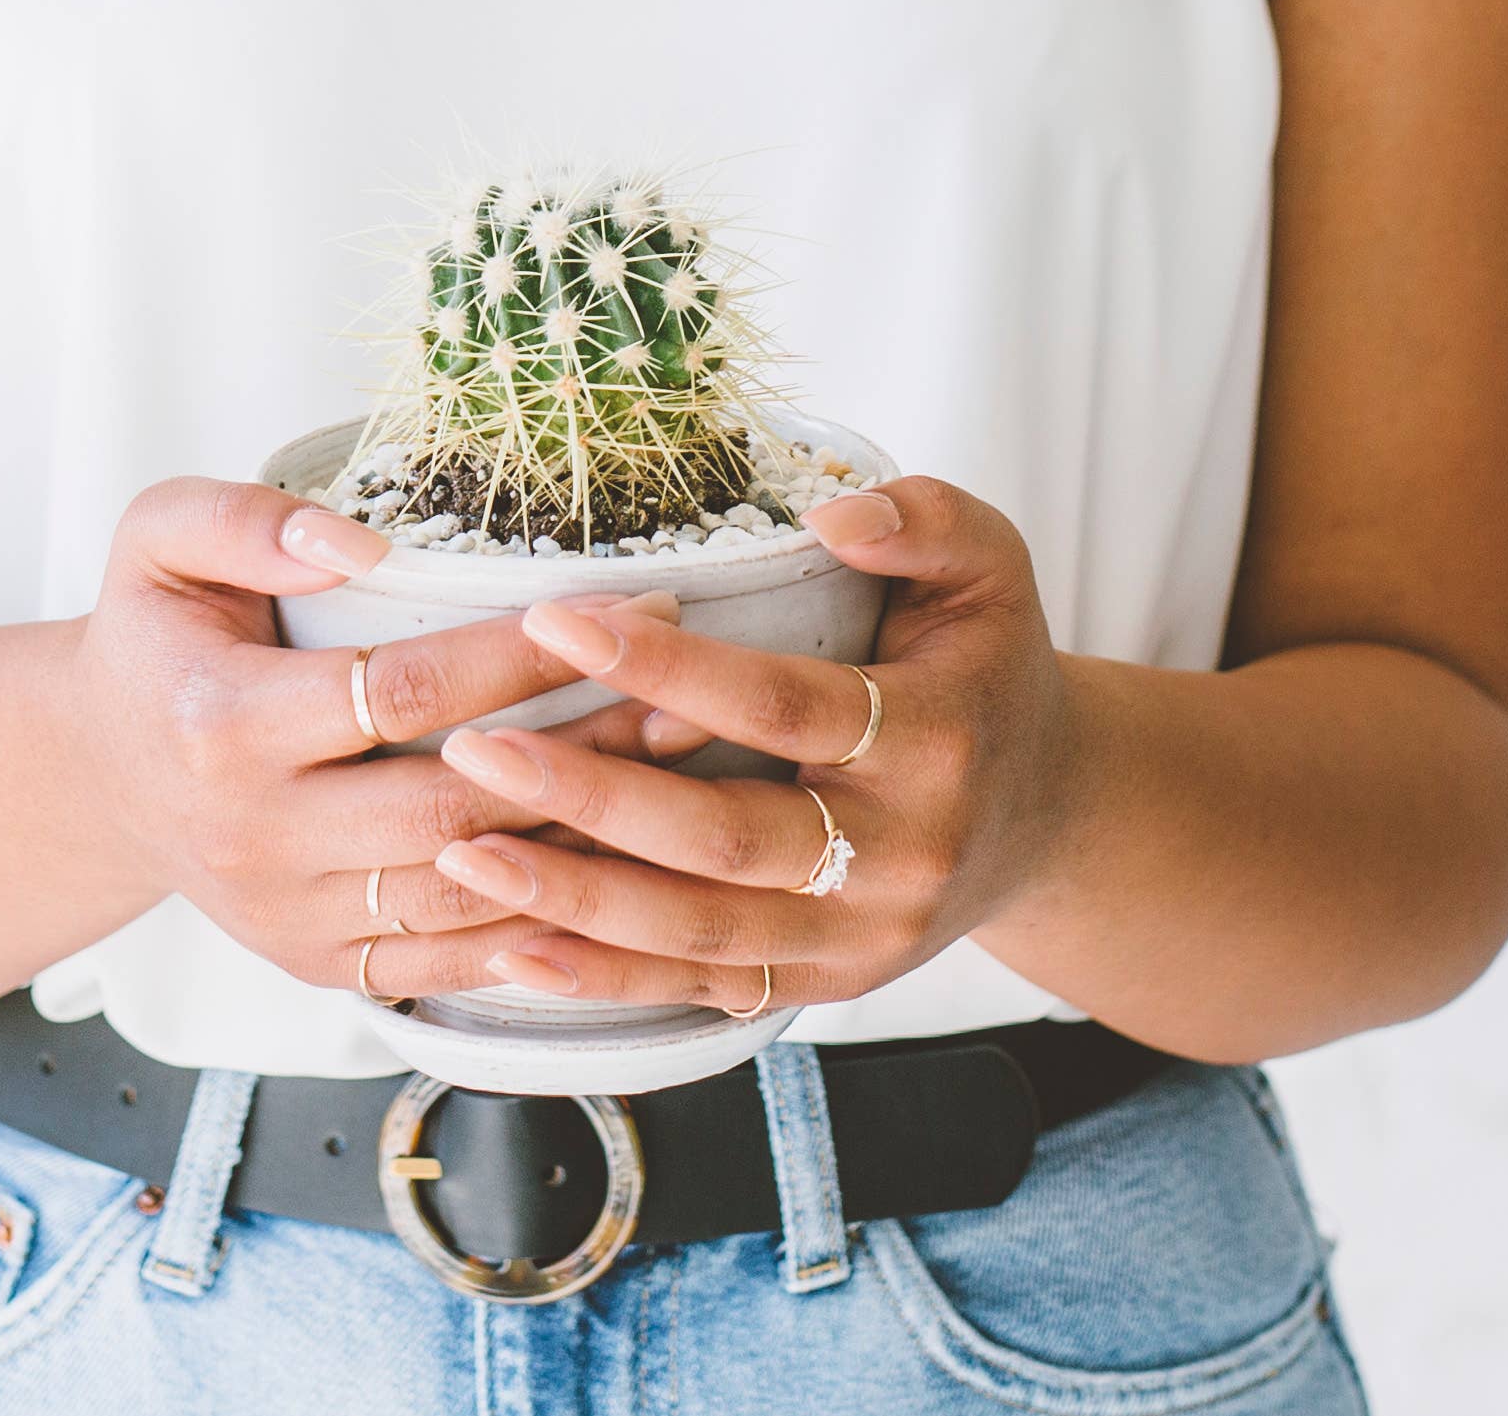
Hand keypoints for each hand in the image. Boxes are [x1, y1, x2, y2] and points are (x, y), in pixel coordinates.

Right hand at [63, 477, 675, 1001]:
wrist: (101, 774)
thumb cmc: (155, 638)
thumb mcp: (157, 538)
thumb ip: (244, 517)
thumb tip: (361, 543)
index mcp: (220, 727)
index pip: (405, 691)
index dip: (522, 651)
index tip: (623, 601)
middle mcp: (255, 840)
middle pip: (457, 806)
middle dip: (588, 753)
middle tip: (687, 695)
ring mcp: (289, 920)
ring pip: (469, 896)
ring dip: (587, 845)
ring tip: (681, 779)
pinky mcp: (323, 969)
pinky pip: (453, 961)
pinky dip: (545, 925)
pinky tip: (622, 872)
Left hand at [426, 479, 1077, 1014]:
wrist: (1046, 814)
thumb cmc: (989, 666)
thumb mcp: (990, 568)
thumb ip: (924, 519)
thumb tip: (829, 514)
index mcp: (933, 741)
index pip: (783, 704)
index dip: (666, 667)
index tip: (555, 621)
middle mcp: (899, 857)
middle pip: (723, 840)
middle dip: (588, 797)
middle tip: (473, 750)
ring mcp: (861, 940)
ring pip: (701, 935)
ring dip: (574, 899)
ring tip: (462, 851)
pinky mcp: (826, 987)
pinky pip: (704, 992)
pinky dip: (605, 978)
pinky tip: (514, 946)